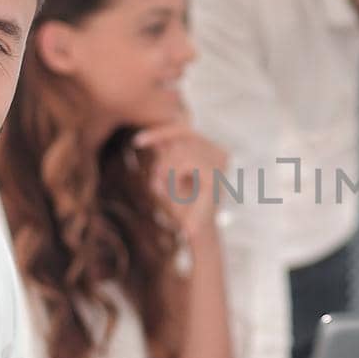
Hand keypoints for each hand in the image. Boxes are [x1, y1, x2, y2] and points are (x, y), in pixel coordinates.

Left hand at [134, 121, 227, 239]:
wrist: (196, 233)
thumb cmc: (181, 204)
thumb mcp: (167, 172)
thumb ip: (164, 150)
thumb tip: (151, 123)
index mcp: (213, 149)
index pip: (184, 127)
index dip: (159, 131)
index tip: (136, 142)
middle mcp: (221, 153)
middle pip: (182, 134)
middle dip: (162, 156)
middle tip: (155, 180)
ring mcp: (221, 163)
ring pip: (181, 148)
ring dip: (165, 168)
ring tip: (163, 188)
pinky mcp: (216, 176)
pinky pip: (185, 163)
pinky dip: (172, 177)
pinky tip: (173, 191)